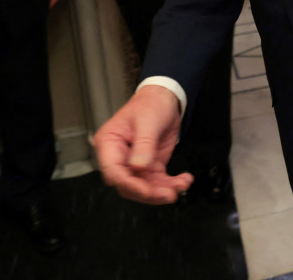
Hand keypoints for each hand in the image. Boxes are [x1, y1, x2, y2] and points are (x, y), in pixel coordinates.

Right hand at [94, 85, 192, 204]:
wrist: (165, 98)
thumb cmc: (150, 103)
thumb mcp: (147, 120)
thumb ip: (143, 144)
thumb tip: (139, 167)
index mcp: (109, 143)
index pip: (113, 171)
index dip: (129, 184)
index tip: (146, 190)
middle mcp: (119, 156)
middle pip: (128, 184)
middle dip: (149, 192)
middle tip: (168, 193)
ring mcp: (135, 163)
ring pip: (144, 188)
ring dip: (163, 191)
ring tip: (180, 186)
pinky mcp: (150, 166)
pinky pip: (157, 182)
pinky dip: (171, 185)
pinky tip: (183, 180)